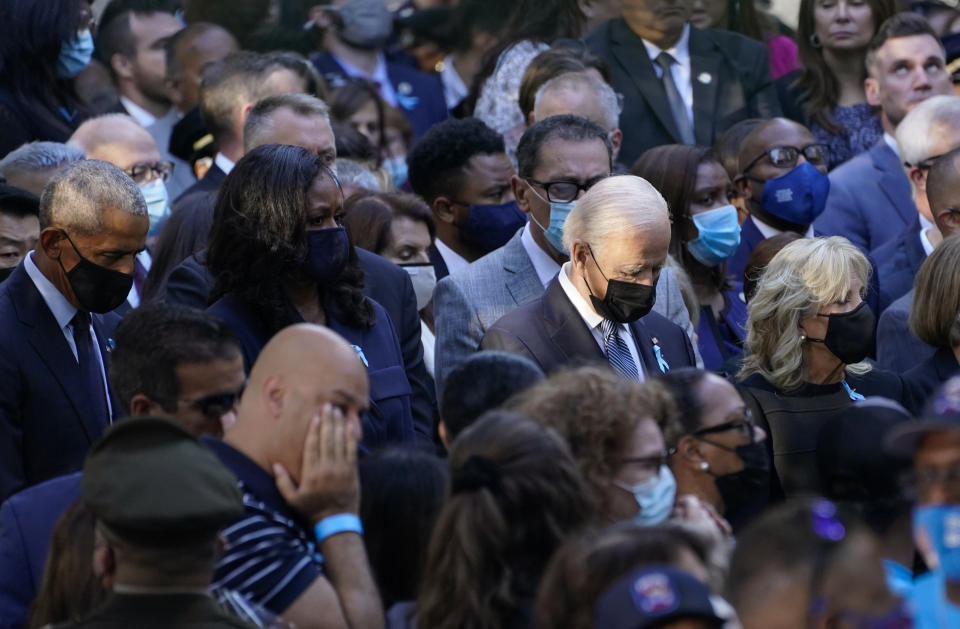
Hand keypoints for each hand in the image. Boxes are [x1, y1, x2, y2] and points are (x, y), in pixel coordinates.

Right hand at [274, 403, 359, 524]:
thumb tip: (275, 464)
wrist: (337, 520)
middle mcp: (326, 468)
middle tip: (328, 405)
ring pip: (340, 441)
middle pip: (327, 439)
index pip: (312, 446)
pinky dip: (351, 437)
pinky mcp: (352, 470)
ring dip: (339, 424)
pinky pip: (352, 450)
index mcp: (311, 473)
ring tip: (338, 410)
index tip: (315, 416)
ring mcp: (341, 469)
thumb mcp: (292, 499)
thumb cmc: (312, 509)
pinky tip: (350, 425)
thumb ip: (282, 482)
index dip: (314, 429)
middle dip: (327, 421)